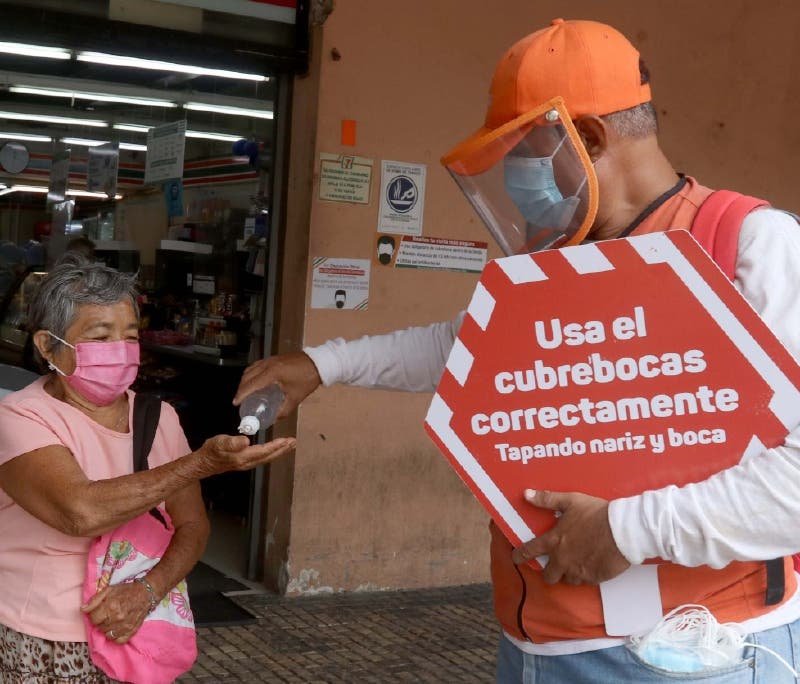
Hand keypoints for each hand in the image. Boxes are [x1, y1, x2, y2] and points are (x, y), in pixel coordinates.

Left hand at [81, 581, 152, 643]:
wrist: (146, 593)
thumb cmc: (126, 590)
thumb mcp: (109, 590)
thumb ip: (94, 600)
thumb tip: (83, 610)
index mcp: (111, 607)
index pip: (94, 619)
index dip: (94, 615)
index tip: (99, 611)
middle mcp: (118, 618)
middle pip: (100, 628)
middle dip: (101, 621)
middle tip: (106, 614)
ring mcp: (125, 626)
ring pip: (108, 635)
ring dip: (107, 629)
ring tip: (112, 621)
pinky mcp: (132, 631)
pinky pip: (118, 641)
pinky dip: (116, 636)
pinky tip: (117, 629)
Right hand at [196, 434, 296, 476]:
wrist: (203, 463)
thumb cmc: (211, 451)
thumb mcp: (220, 443)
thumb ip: (232, 442)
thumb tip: (246, 441)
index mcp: (244, 457)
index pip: (264, 451)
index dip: (276, 446)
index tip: (287, 440)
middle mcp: (248, 462)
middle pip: (269, 456)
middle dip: (282, 450)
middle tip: (294, 442)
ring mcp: (247, 464)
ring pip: (267, 458)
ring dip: (279, 452)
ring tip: (289, 445)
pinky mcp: (245, 462)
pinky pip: (263, 458)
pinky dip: (271, 453)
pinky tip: (275, 450)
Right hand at [233, 351, 321, 413]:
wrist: (318, 363)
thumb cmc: (307, 379)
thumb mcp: (295, 398)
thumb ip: (284, 410)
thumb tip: (273, 420)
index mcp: (272, 373)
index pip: (251, 384)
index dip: (241, 394)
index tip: (236, 403)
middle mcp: (268, 364)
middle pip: (247, 376)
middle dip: (241, 389)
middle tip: (239, 401)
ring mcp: (270, 359)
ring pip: (250, 369)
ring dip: (244, 381)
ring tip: (244, 393)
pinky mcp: (273, 358)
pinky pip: (256, 366)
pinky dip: (251, 374)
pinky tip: (254, 382)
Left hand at [512, 489, 629, 585]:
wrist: (622, 530)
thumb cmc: (596, 513)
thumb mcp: (570, 501)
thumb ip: (547, 499)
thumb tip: (526, 494)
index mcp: (554, 541)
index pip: (530, 551)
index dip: (519, 556)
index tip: (515, 558)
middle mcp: (562, 559)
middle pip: (548, 575)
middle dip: (548, 572)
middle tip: (553, 566)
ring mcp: (578, 571)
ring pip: (567, 580)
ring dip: (568, 573)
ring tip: (575, 563)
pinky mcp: (593, 578)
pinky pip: (584, 581)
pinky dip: (585, 575)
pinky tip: (590, 565)